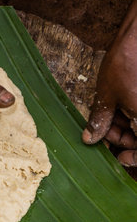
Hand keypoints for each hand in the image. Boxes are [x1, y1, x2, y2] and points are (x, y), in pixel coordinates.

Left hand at [82, 0, 136, 166]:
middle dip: (121, 137)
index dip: (133, 157)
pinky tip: (115, 109)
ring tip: (106, 116)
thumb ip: (100, 120)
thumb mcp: (106, 96)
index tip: (118, 157)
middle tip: (102, 132)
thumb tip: (89, 139)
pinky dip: (128, 114)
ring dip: (123, 126)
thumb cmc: (125, 64)